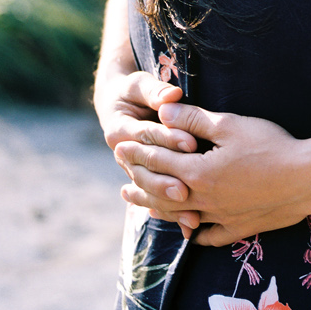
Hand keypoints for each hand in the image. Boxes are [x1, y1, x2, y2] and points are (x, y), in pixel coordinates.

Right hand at [95, 69, 199, 202]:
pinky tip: (191, 224)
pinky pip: (157, 201)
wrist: (121, 106)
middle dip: (166, 179)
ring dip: (169, 203)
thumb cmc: (135, 91)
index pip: (146, 136)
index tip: (191, 142)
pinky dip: (173, 213)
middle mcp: (122, 155)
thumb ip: (155, 91)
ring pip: (150, 191)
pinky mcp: (146, 182)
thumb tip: (171, 96)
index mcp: (118, 130)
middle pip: (144, 171)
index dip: (168, 138)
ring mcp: (132, 171)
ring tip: (192, 214)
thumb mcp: (140, 84)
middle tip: (187, 188)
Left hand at [113, 102, 310, 246]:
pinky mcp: (241, 228)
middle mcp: (204, 199)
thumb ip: (192, 119)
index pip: (157, 162)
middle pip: (161, 194)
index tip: (120, 148)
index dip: (137, 153)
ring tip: (142, 207)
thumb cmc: (271, 145)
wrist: (310, 178)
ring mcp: (222, 217)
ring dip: (158, 210)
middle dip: (139, 186)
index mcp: (197, 172)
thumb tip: (162, 113)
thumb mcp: (229, 125)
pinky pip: (211, 235)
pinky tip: (189, 231)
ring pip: (180, 216)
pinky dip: (196, 233)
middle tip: (122, 183)